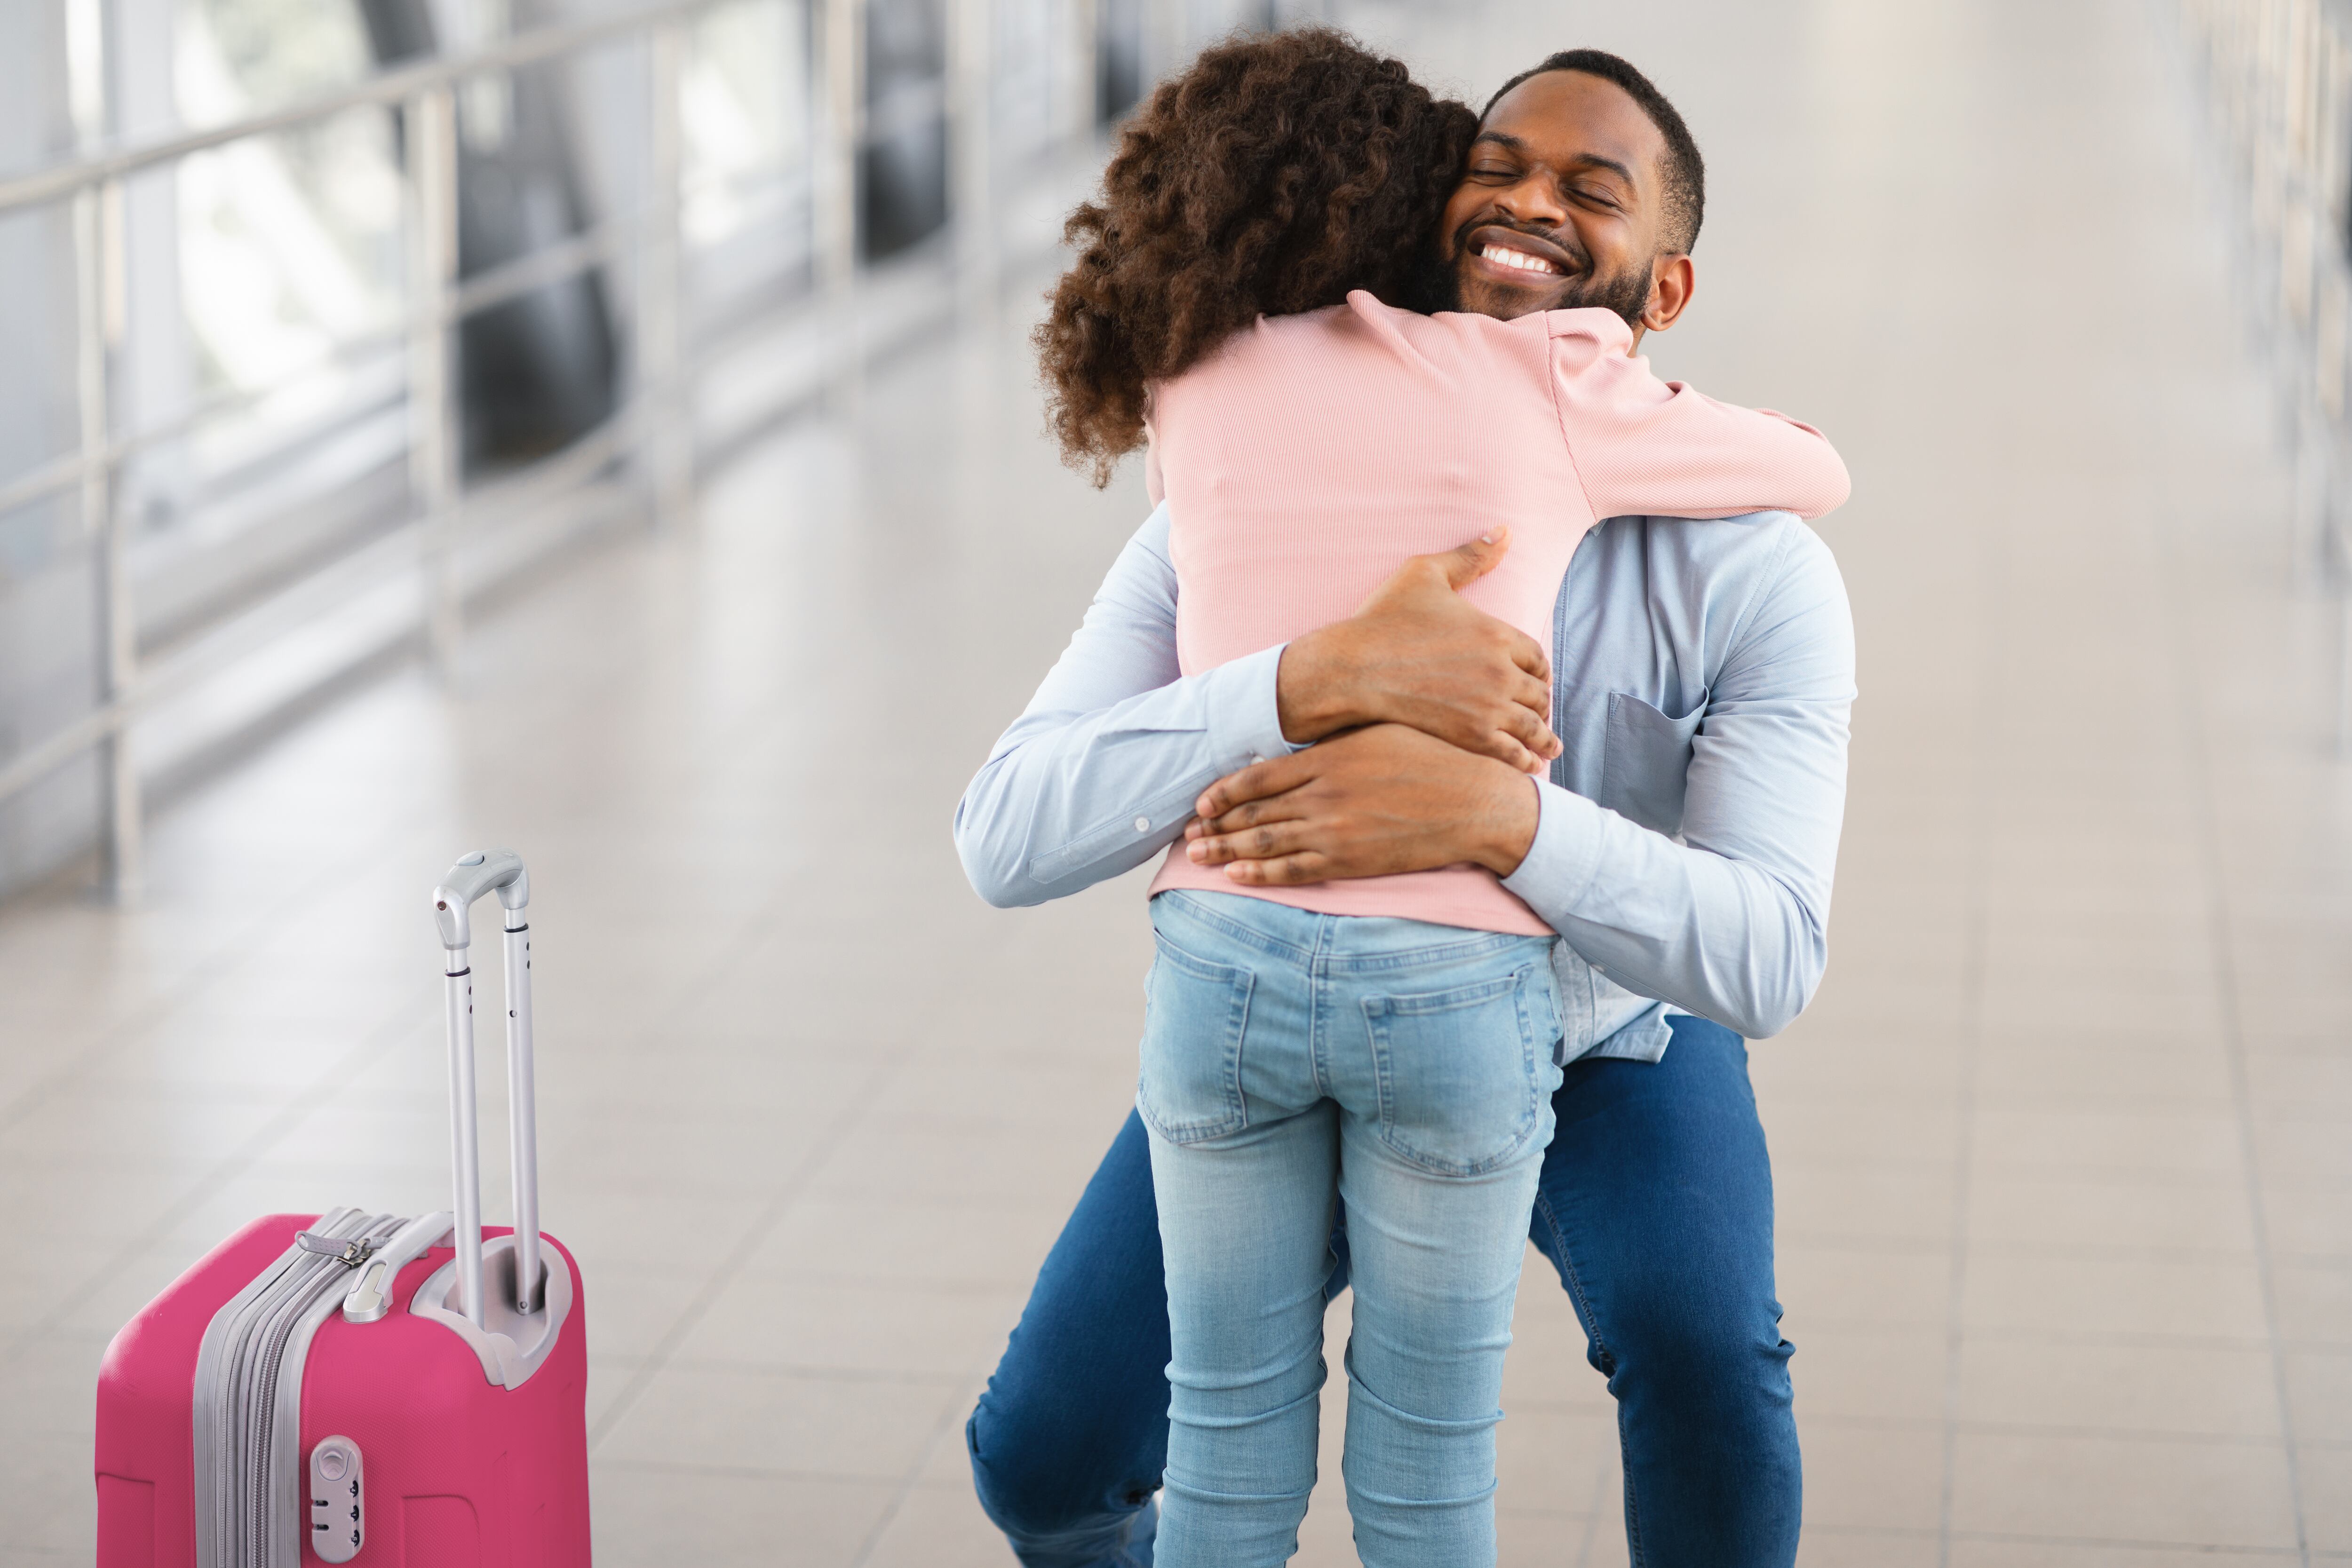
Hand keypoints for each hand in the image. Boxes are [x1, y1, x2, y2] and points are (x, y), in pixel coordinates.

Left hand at [1184, 724, 1540, 885]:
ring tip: (1197, 856)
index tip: (1201, 802)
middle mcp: (1323, 794)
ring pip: (1265, 843)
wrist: (1473, 802)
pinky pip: (1294, 870)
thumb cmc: (1430, 759)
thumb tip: (1297, 742)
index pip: (1257, 777)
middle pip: (1253, 813)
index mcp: (1327, 758)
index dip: (1222, 793)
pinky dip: (1260, 874)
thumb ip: (1333, 741)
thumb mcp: (1377, 733)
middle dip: (1215, 826)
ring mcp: (1334, 830)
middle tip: (1187, 834)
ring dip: (1226, 852)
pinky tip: (1237, 876)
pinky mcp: (1350, 860)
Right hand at [1274, 527, 1560, 772]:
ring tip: (1549, 748)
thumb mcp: (1425, 574)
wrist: (1351, 669)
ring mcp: (1489, 706)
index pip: (1536, 656)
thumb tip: (1504, 531)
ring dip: (1544, 737)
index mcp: (1497, 633)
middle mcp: (1501, 671)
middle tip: (1539, 713)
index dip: (1538, 669)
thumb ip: (1469, 556)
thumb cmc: (1383, 620)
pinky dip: (1526, 760)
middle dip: (1540, 702)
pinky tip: (1529, 765)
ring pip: (1533, 725)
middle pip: (1538, 691)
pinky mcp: (1471, 736)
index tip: (1535, 679)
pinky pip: (1512, 752)